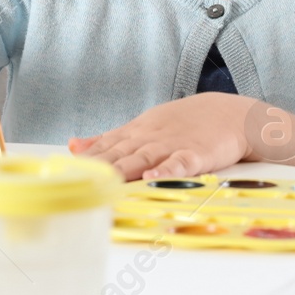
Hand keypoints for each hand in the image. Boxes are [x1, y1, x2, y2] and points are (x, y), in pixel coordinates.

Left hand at [67, 93, 253, 180]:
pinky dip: (167, 171)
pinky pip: (180, 164)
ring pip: (144, 158)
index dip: (86, 160)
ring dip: (125, 169)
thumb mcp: (142, 126)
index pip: (105, 146)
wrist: (229, 113)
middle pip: (120, 154)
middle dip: (99, 167)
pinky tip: (154, 178)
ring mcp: (172, 145)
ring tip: (107, 181)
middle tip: (79, 181)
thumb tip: (73, 146)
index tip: (65, 172)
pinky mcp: (196, 155)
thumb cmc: (182, 124)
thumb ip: (109, 139)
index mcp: (136, 132)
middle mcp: (149, 138)